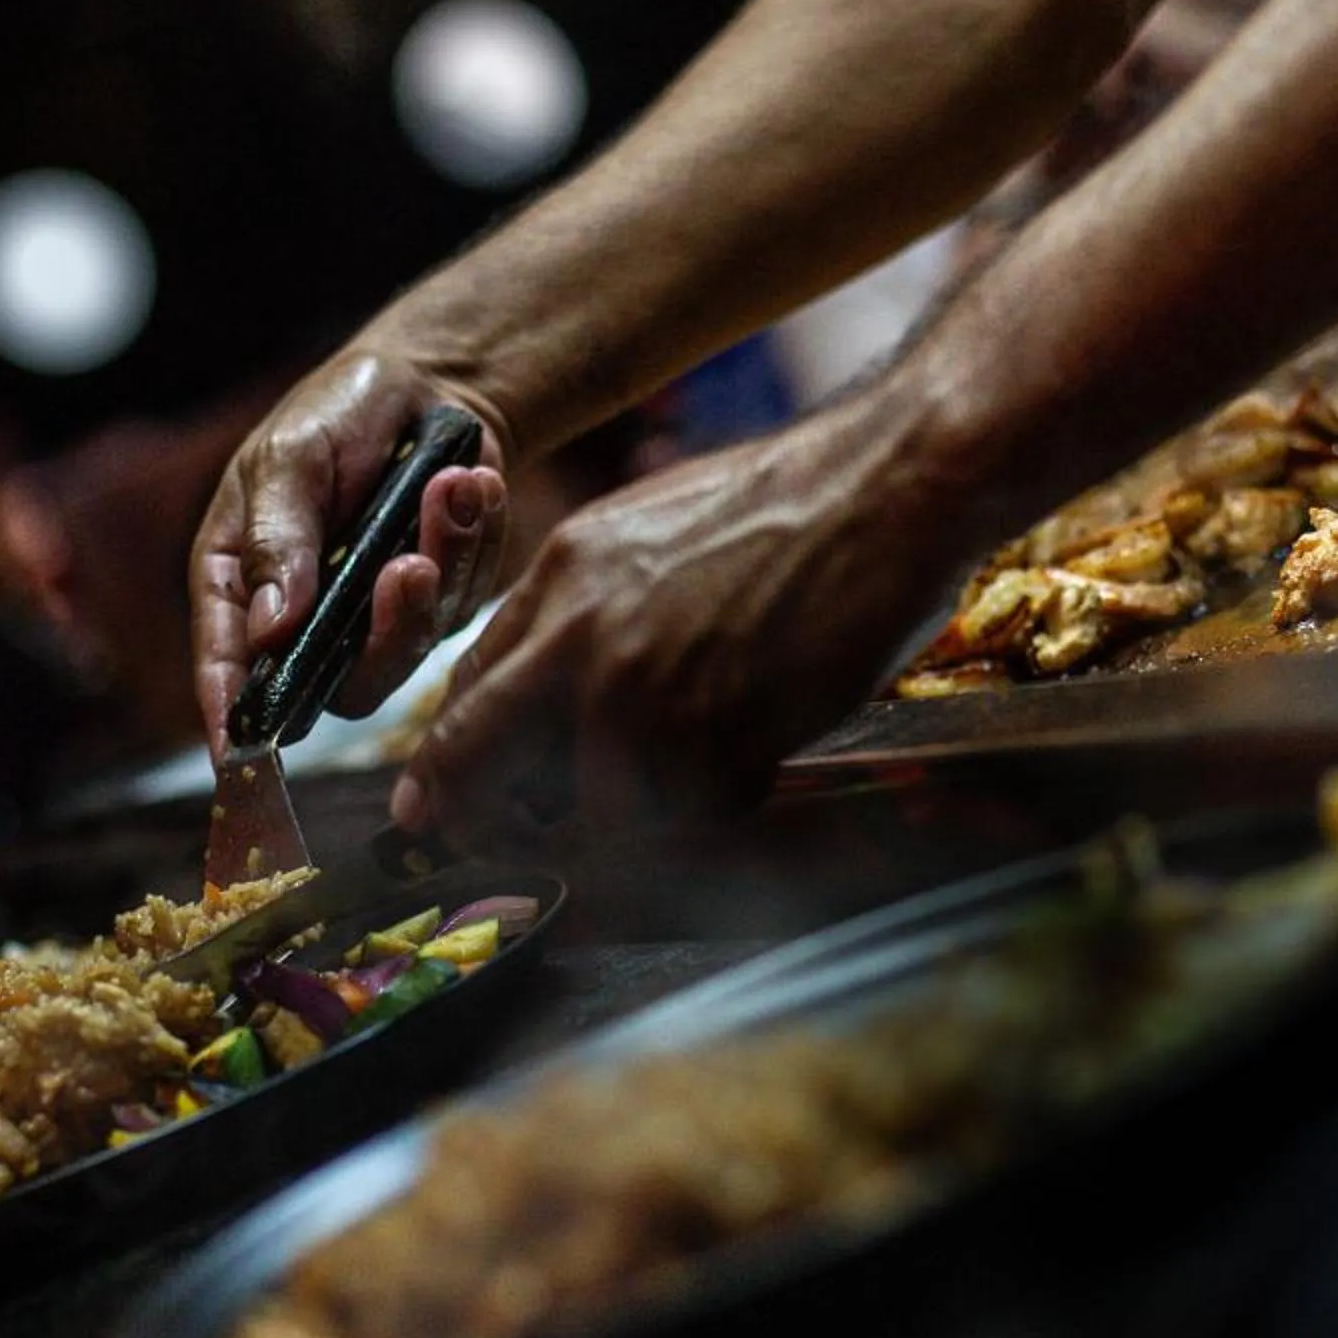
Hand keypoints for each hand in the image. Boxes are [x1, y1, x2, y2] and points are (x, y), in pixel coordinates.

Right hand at [191, 352, 511, 753]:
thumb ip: (276, 540)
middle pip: (337, 685)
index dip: (229, 718)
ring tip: (453, 489)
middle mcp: (307, 621)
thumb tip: (269, 629)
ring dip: (440, 567)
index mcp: (244, 585)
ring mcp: (377, 620)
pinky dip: (474, 541)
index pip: (227, 668)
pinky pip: (464, 603)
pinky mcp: (439, 605)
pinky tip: (471, 485)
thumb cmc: (336, 414)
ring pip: (411, 650)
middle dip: (384, 631)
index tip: (237, 757)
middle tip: (411, 566)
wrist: (429, 384)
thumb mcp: (288, 459)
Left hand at [389, 402, 954, 851]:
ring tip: (692, 786)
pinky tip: (760, 754)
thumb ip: (580, 607)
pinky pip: (698, 817)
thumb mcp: (645, 529)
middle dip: (486, 823)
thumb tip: (540, 690)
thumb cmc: (785, 504)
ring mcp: (651, 689)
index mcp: (560, 577)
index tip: (450, 808)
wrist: (887, 486)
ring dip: (637, 824)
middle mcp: (584, 636)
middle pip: (480, 762)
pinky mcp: (724, 732)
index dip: (453, 767)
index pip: (465, 695)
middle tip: (510, 851)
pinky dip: (727, 805)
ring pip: (596, 814)